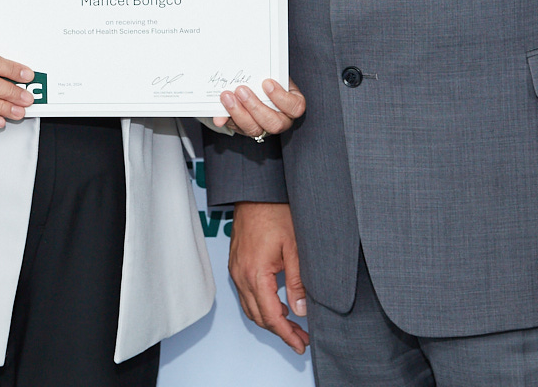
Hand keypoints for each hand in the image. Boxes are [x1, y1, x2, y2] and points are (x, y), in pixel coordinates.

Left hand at [212, 79, 305, 138]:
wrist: (258, 85)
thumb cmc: (269, 78)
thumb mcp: (270, 73)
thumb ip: (261, 74)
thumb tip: (249, 80)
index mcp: (292, 105)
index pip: (295, 107)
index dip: (281, 97)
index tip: (266, 83)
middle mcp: (282, 120)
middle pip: (274, 123)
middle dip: (255, 107)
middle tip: (241, 90)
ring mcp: (264, 128)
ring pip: (255, 129)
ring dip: (238, 113)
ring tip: (227, 97)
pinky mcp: (247, 129)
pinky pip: (238, 128)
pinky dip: (227, 120)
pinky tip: (219, 114)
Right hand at [228, 201, 308, 352]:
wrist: (254, 192)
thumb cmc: (274, 213)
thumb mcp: (295, 248)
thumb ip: (298, 282)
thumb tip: (301, 310)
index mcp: (255, 274)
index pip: (271, 316)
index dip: (287, 334)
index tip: (300, 344)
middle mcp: (240, 275)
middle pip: (258, 316)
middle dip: (280, 331)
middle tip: (301, 338)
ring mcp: (236, 270)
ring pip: (250, 307)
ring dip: (270, 319)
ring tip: (292, 325)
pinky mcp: (236, 264)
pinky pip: (246, 294)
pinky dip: (261, 305)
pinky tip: (277, 304)